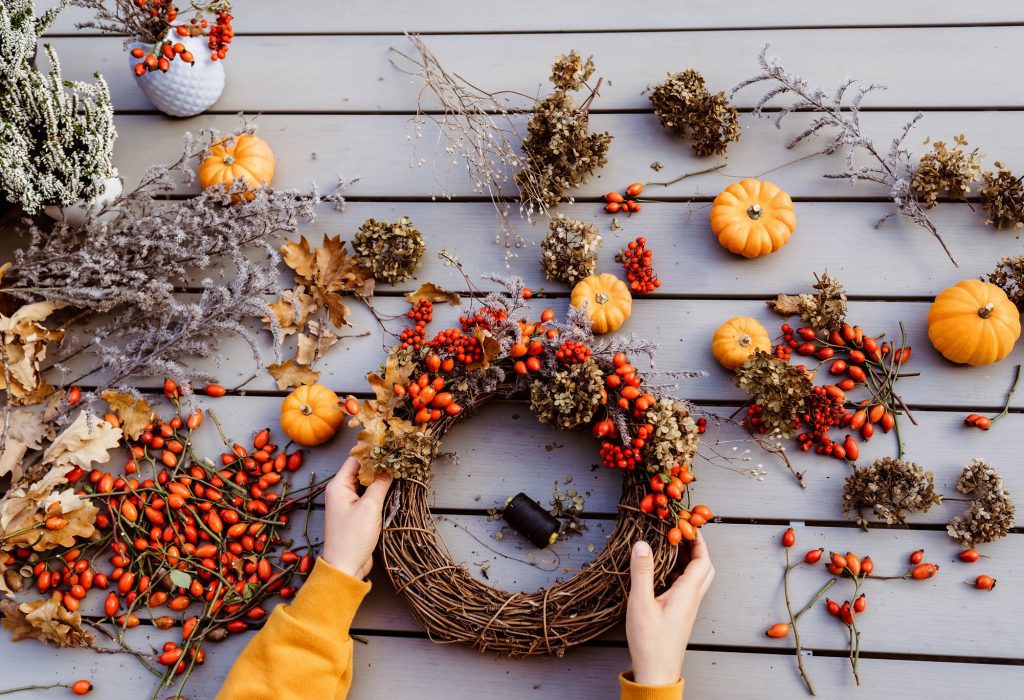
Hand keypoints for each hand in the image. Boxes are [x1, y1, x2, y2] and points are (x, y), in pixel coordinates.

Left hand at [321, 457, 392, 578]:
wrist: (345, 567)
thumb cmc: (353, 537)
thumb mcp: (370, 507)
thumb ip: (380, 484)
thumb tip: (390, 467)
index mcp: (338, 485)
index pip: (356, 459)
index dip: (373, 451)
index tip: (390, 445)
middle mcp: (341, 491)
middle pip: (361, 470)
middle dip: (379, 464)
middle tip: (399, 456)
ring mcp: (348, 502)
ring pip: (366, 483)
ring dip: (380, 478)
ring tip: (399, 469)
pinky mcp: (356, 513)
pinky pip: (368, 496)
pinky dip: (379, 491)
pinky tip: (393, 488)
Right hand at [625, 533, 714, 685]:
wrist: (656, 673)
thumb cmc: (650, 641)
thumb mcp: (641, 603)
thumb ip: (642, 572)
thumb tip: (642, 543)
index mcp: (688, 593)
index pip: (702, 560)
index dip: (698, 540)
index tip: (687, 524)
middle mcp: (692, 598)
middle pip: (704, 568)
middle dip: (696, 548)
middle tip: (682, 534)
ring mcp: (686, 607)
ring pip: (695, 578)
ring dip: (686, 560)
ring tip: (669, 546)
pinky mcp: (679, 614)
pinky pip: (684, 587)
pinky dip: (677, 572)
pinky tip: (661, 571)